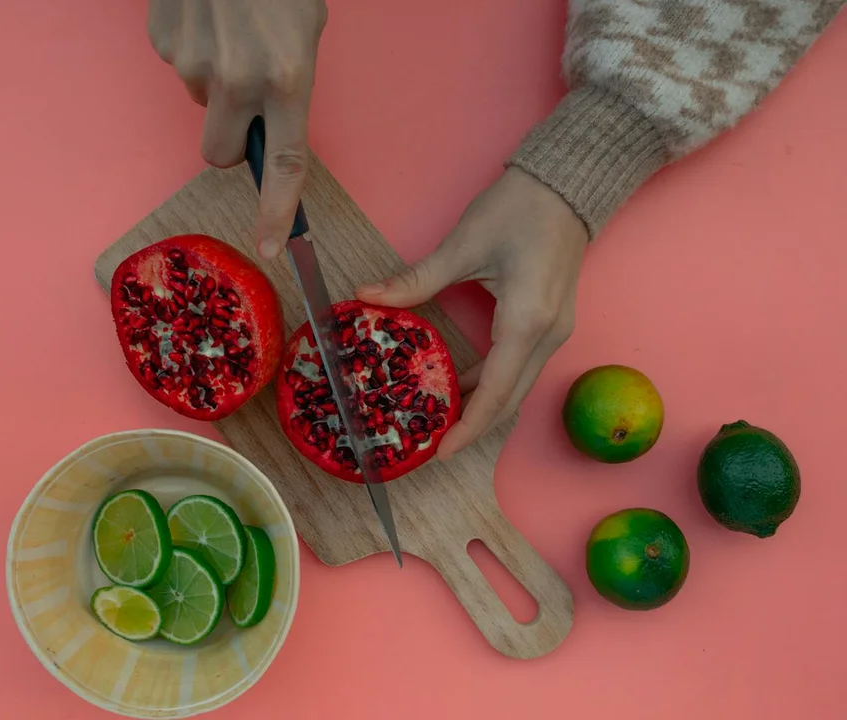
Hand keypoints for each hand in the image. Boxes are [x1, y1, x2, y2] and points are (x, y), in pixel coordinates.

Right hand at [147, 0, 327, 258]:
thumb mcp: (306, 30)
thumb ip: (288, 86)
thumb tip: (264, 128)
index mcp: (287, 77)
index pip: (284, 163)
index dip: (279, 211)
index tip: (274, 245)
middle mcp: (238, 79)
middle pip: (220, 152)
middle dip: (228, 136)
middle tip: (243, 94)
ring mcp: (194, 63)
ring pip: (200, 103)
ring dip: (214, 79)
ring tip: (228, 28)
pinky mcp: (164, 45)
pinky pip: (178, 68)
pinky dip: (192, 50)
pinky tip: (205, 16)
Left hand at [355, 167, 588, 459]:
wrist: (566, 184)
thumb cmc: (520, 208)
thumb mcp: (463, 245)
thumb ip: (416, 279)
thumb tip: (366, 296)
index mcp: (527, 320)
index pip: (496, 390)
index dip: (468, 425)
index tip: (441, 451)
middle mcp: (548, 334)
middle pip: (510, 397)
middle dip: (472, 425)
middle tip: (431, 443)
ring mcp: (554, 330)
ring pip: (516, 383)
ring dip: (481, 403)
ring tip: (439, 417)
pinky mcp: (550, 321)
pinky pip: (520, 364)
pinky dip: (492, 381)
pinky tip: (459, 384)